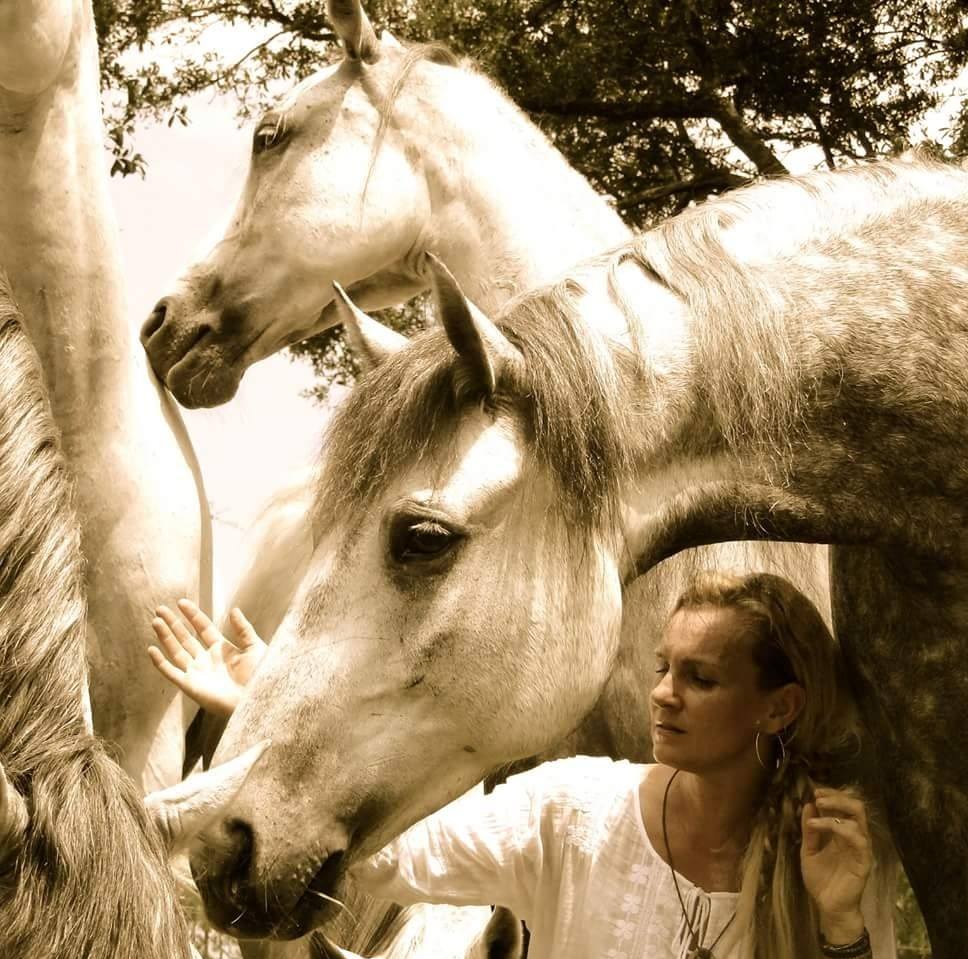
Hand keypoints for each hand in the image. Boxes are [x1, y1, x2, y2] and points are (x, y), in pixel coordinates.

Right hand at [147, 599, 266, 717]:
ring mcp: (197, 673)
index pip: (203, 628)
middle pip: (186, 638)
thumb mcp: (254, 647)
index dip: (192, 615)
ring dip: (166, 637)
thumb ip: (243, 629)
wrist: (255, 698)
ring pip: (176, 651)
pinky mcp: (190, 686)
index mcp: (222, 649)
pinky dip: (160, 662)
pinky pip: (171, 673)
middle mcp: (207, 660)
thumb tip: (233, 610)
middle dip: (173, 623)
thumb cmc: (260, 675)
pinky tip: (152, 649)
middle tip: (160, 609)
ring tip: (156, 621)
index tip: (181, 602)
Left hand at [800, 783, 872, 943]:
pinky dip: (839, 827)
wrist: (828, 907)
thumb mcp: (808, 851)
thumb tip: (808, 805)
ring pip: (858, 819)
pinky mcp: (863, 862)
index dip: (832, 795)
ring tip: (817, 807)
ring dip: (836, 809)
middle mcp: (854, 839)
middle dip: (837, 797)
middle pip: (856, 808)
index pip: (844, 807)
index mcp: (842, 835)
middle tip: (818, 795)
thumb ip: (809, 830)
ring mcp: (860, 849)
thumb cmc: (821, 881)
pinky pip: (859, 840)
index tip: (815, 790)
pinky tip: (818, 825)